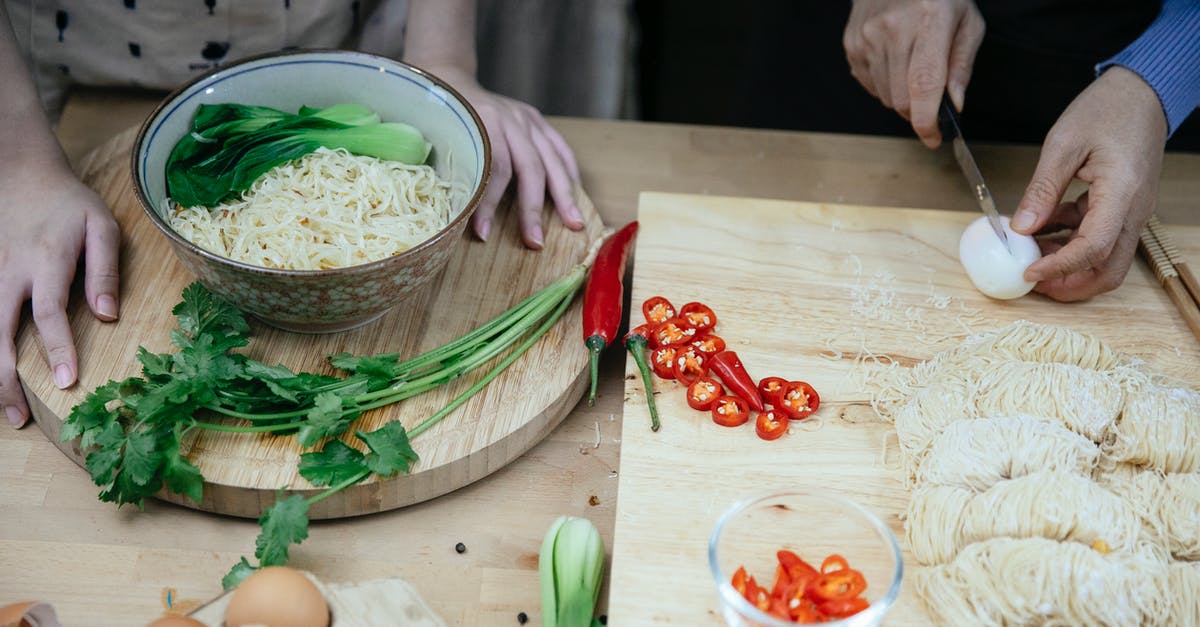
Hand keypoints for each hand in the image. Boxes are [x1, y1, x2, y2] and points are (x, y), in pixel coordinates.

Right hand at [1, 160, 119, 427]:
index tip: (66, 382)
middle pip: (0, 332)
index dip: (57, 348)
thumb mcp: (101, 225)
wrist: (19, 172)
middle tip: (20, 417)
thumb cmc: (69, 203)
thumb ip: (106, 269)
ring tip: (7, 411)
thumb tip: (109, 315)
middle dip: (7, 378)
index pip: (48, 312)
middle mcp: (10, 272)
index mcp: (46, 260)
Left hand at [424, 66, 584, 248]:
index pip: (494, 168)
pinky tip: (575, 195)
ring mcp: (528, 118)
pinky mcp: (537, 120)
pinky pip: (561, 148)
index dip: (488, 204)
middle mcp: (511, 118)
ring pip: (553, 160)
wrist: (449, 81)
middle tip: (535, 241)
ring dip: (565, 195)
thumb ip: (454, 168)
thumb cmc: (441, 117)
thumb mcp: (440, 138)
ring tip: (574, 224)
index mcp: (484, 121)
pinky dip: (570, 172)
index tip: (483, 234)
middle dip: (532, 209)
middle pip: (530, 168)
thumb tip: (458, 215)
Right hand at [843, 0, 984, 146]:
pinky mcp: (852, 43)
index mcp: (929, 21)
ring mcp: (866, 37)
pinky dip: (885, 84)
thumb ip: (962, 65)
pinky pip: (869, 84)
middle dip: (917, 110)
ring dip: (901, 96)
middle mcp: (892, 30)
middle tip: (931, 99)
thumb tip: (954, 104)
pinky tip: (895, 61)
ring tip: (912, 67)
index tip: (933, 138)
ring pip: (885, 96)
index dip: (926, 120)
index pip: (923, 84)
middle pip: (901, 99)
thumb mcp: (967, 22)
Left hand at [1011, 67, 1167, 301]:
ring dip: (1067, 265)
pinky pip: (1098, 237)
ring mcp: (1130, 211)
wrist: (1141, 92)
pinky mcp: (1122, 207)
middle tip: (1031, 282)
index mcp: (1122, 194)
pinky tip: (1040, 231)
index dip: (1059, 268)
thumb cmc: (1107, 109)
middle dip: (1070, 285)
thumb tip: (1020, 227)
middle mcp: (1133, 210)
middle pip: (1107, 270)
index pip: (1093, 249)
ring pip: (1103, 258)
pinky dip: (1069, 241)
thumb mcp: (1064, 144)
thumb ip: (1042, 189)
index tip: (1027, 272)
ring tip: (1028, 256)